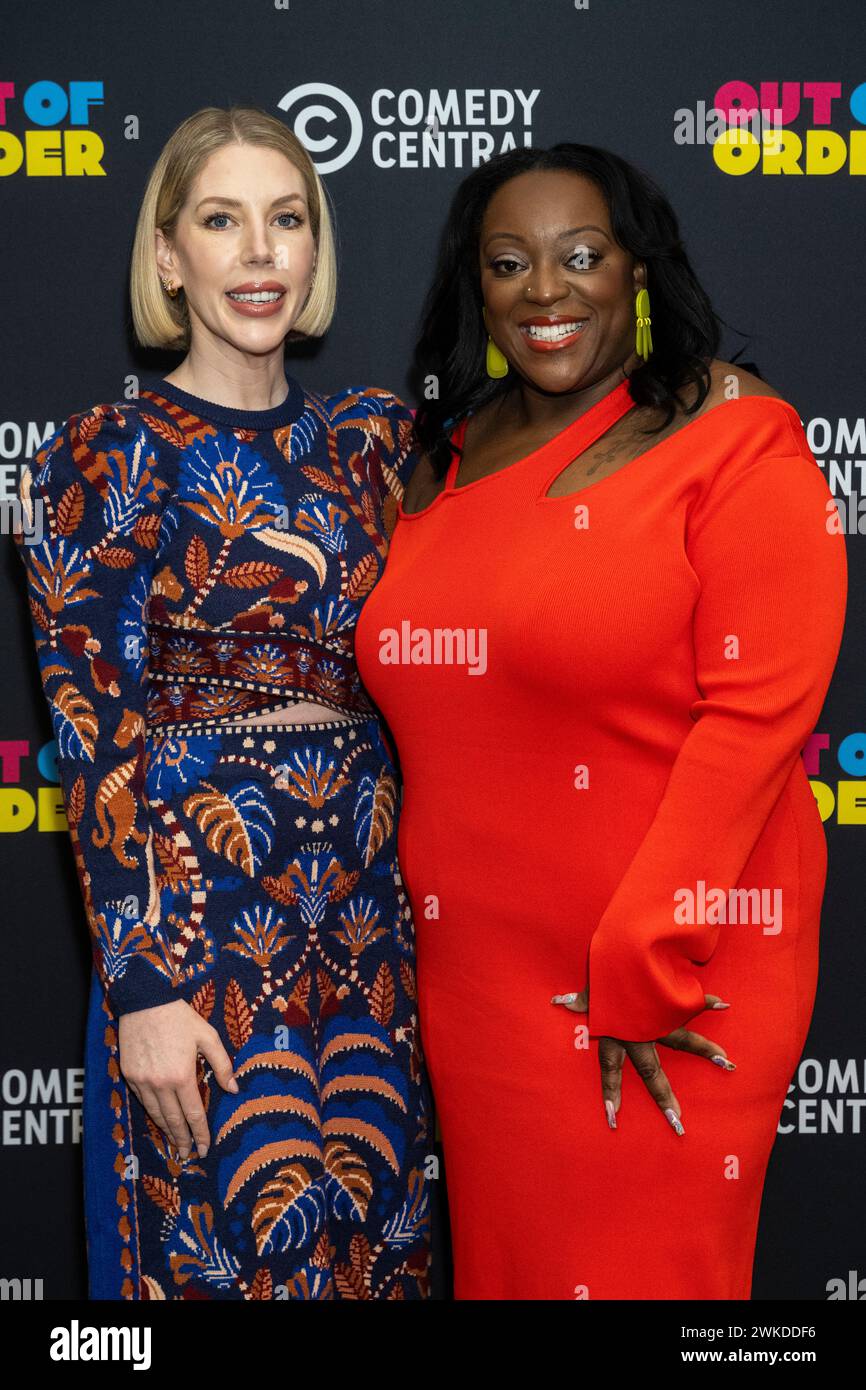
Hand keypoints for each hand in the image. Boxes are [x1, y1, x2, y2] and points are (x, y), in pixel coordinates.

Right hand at [118, 999, 238, 1158]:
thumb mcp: (207, 1036)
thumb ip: (222, 1064)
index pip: (193, 1114)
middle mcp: (160, 1084)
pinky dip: (152, 1112)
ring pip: (155, 1114)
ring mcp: (142, 1081)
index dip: (201, 1134)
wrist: (145, 1001)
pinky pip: (142, 1100)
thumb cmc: (180, 1017)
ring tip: (176, 1142)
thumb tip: (233, 1089)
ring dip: (166, 1130)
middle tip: (189, 1154)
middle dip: (182, 1140)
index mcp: (182, 1076)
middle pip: (173, 1121)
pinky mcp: (129, 1075)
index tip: (205, 1149)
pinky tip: (159, 1117)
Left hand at [551, 987, 734, 1134]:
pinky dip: (707, 1001)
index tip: (613, 1118)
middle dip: (664, 1099)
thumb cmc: (604, 972)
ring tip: (727, 1063)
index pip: (611, 1069)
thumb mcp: (590, 989)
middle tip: (678, 1125)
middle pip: (653, 1072)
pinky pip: (691, 1003)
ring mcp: (658, 1020)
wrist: (622, 951)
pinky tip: (725, 1004)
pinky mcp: (671, 1002)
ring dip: (705, 1051)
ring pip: (683, 1042)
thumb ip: (579, 1000)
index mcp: (615, 1032)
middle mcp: (639, 1032)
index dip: (611, 1093)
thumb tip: (558, 1000)